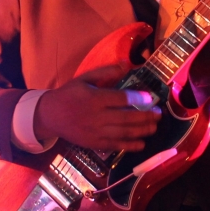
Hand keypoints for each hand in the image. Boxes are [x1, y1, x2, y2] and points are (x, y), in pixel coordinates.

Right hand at [34, 64, 160, 151]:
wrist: (50, 115)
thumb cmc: (69, 94)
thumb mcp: (85, 78)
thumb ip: (106, 72)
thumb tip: (126, 65)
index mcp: (94, 98)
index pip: (120, 99)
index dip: (138, 98)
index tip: (150, 97)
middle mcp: (96, 117)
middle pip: (126, 118)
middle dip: (145, 117)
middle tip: (159, 114)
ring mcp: (95, 132)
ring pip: (123, 133)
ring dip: (142, 131)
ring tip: (154, 127)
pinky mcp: (94, 144)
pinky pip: (115, 145)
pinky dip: (130, 145)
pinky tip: (142, 143)